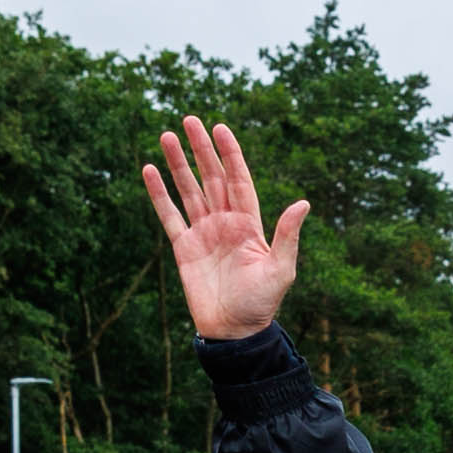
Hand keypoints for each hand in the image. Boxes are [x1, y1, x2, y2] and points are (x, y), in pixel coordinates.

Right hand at [145, 114, 303, 342]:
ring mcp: (203, 233)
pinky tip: (149, 170)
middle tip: (190, 120)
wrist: (234, 332)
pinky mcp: (184, 247)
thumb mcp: (280, 269)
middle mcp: (225, 222)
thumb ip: (287, 235)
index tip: (220, 128)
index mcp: (249, 224)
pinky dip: (158, 193)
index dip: (230, 154)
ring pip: (189, 190)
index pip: (238, 180)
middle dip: (201, 150)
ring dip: (178, 164)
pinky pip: (169, 214)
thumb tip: (302, 203)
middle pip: (212, 177)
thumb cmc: (261, 303)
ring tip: (167, 135)